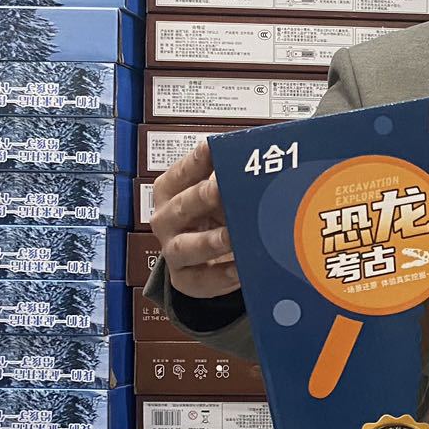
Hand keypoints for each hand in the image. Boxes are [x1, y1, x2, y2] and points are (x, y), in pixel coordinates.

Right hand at [151, 138, 239, 298]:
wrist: (200, 259)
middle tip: (220, 190)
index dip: (196, 161)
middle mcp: (167, 219)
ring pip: (185, 246)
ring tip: (232, 237)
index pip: (182, 172)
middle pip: (181, 206)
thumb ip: (231, 180)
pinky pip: (199, 280)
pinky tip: (240, 271)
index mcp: (171, 191)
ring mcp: (173, 250)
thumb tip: (261, 158)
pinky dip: (220, 277)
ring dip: (209, 241)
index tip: (212, 148)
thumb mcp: (218, 195)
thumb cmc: (212, 216)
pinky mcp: (184, 279)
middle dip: (201, 198)